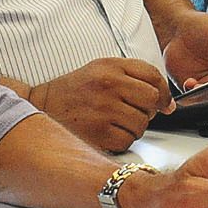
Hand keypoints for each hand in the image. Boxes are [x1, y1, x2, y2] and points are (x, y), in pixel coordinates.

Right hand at [28, 58, 172, 151]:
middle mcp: (108, 84)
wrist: (39, 106)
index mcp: (111, 66)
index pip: (153, 76)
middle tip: (134, 113)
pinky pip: (127, 140)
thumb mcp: (101, 70)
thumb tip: (167, 104)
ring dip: (134, 127)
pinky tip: (107, 132)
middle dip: (148, 110)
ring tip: (115, 122)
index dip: (164, 92)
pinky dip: (121, 140)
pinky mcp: (98, 132)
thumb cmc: (74, 91)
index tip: (164, 103)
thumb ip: (134, 78)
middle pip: (152, 100)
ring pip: (142, 124)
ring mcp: (103, 108)